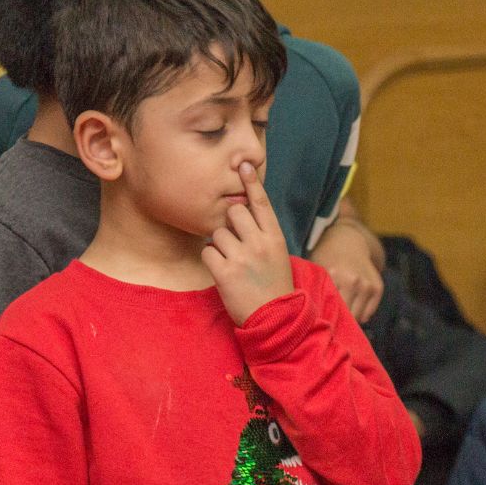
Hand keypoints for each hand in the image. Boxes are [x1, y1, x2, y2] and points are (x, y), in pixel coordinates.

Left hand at [203, 161, 295, 324]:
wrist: (275, 319)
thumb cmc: (273, 286)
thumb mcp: (277, 255)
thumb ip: (263, 234)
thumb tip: (243, 212)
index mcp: (275, 238)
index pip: (261, 203)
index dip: (251, 182)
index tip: (244, 164)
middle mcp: (259, 243)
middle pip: (234, 212)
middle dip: (229, 223)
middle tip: (236, 243)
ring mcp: (242, 258)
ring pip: (218, 233)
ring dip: (219, 245)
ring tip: (232, 263)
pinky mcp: (225, 272)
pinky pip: (207, 251)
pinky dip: (211, 259)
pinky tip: (223, 271)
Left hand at [311, 219, 383, 323]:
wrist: (347, 240)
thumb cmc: (325, 258)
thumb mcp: (316, 272)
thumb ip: (314, 293)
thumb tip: (309, 321)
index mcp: (336, 276)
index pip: (331, 311)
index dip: (324, 321)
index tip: (319, 326)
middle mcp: (355, 281)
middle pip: (346, 317)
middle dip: (337, 322)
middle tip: (328, 324)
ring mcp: (368, 284)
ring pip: (359, 318)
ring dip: (350, 320)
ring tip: (339, 314)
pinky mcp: (378, 287)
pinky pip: (369, 313)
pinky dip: (361, 314)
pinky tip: (351, 307)